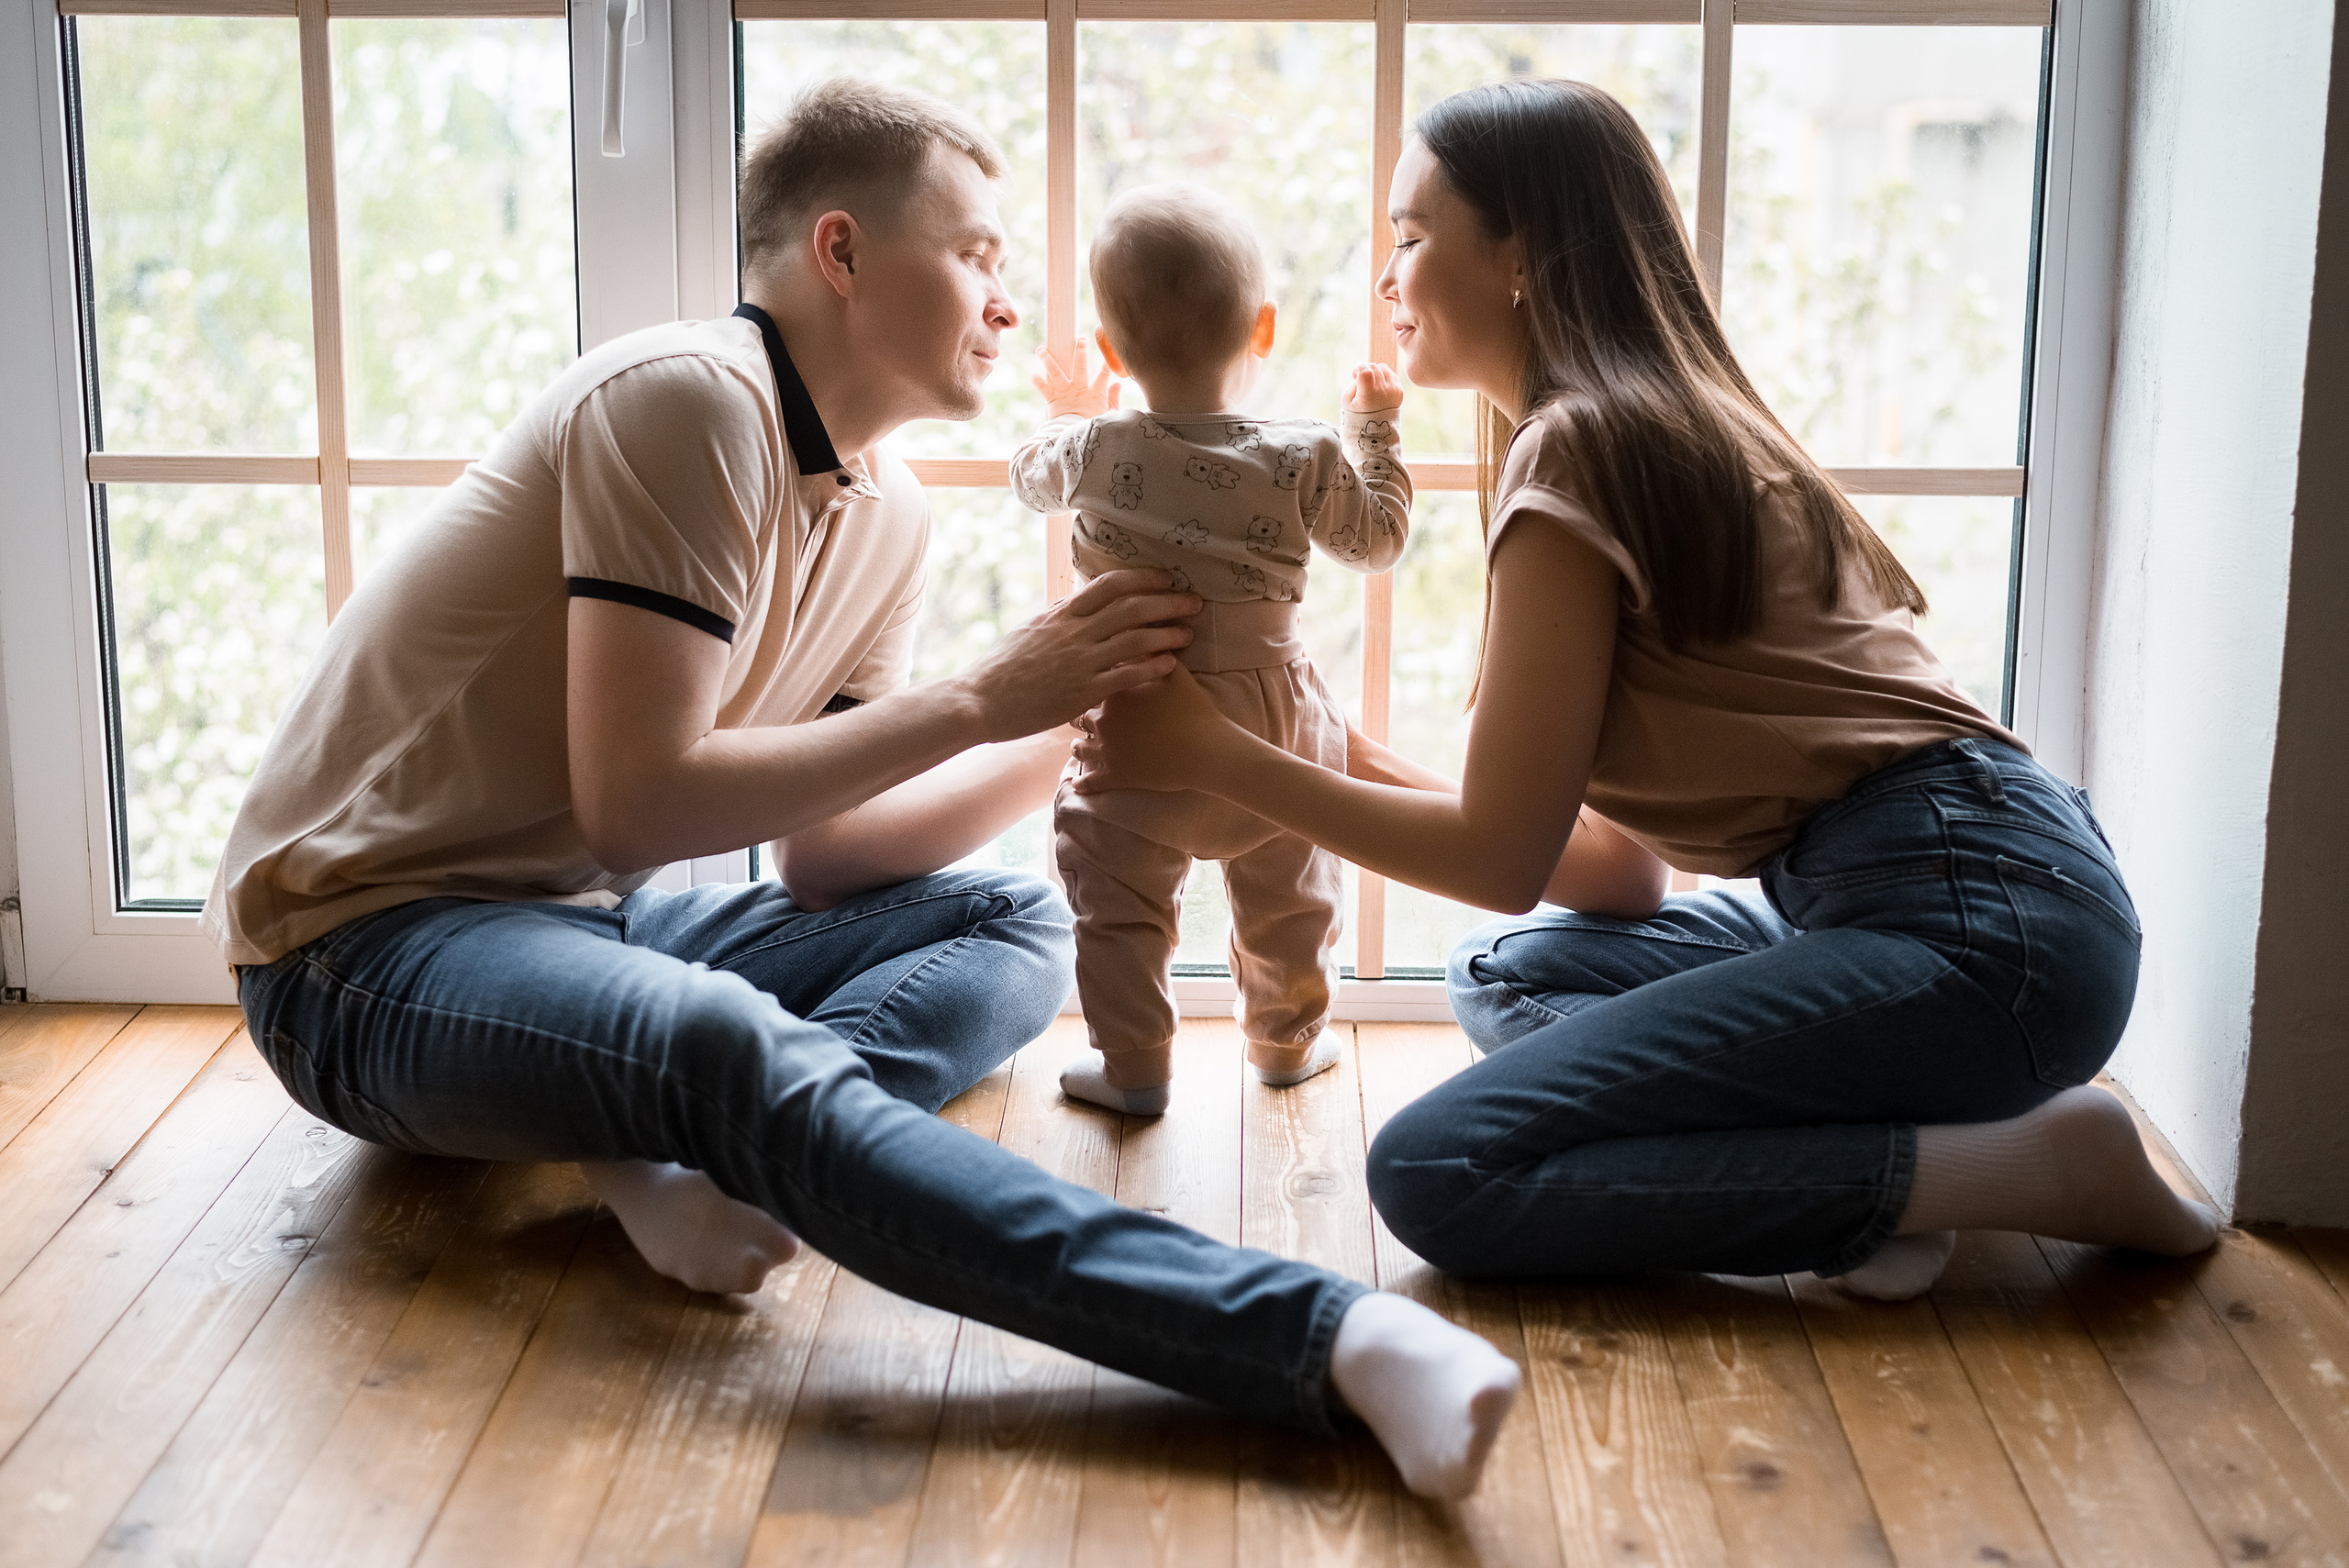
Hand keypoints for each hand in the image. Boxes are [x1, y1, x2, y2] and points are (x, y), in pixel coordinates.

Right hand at [954, 569, 1199, 742]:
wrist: (978, 702)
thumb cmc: (1000, 670)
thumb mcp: (1029, 632)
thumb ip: (1058, 618)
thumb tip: (1075, 603)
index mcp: (1060, 615)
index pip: (1109, 585)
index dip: (1143, 578)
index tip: (1166, 578)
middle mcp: (1073, 633)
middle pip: (1132, 607)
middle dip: (1168, 603)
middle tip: (1193, 603)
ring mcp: (1079, 662)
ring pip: (1135, 639)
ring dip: (1167, 634)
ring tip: (1189, 634)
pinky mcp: (1082, 691)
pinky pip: (1126, 675)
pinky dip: (1151, 667)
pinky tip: (1170, 667)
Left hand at [1032, 341, 1121, 419]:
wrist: (1078, 441)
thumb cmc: (1094, 427)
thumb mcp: (1109, 414)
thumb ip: (1113, 398)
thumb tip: (1118, 384)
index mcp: (1095, 393)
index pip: (1104, 374)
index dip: (1106, 363)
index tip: (1108, 351)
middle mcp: (1079, 389)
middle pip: (1080, 366)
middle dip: (1080, 351)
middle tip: (1080, 339)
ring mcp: (1065, 393)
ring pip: (1056, 372)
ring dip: (1048, 360)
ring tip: (1041, 349)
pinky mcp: (1053, 400)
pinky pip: (1044, 389)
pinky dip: (1038, 382)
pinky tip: (1033, 375)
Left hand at [1069, 664, 1236, 796]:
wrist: (1206, 749)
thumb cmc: (1194, 709)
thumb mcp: (1176, 673)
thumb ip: (1155, 653)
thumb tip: (1149, 630)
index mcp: (1113, 691)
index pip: (1089, 684)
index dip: (1090, 687)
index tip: (1089, 688)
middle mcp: (1102, 720)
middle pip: (1079, 715)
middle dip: (1081, 716)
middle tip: (1081, 717)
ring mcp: (1104, 750)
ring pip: (1078, 747)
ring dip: (1080, 746)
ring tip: (1080, 746)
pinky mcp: (1112, 777)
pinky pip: (1087, 782)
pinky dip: (1082, 783)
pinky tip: (1079, 784)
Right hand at [1345, 362, 1403, 412]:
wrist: (1374, 428)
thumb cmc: (1356, 413)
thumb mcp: (1346, 399)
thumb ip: (1354, 382)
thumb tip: (1364, 371)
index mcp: (1369, 394)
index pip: (1365, 370)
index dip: (1358, 368)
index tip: (1354, 375)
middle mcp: (1383, 391)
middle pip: (1374, 367)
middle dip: (1365, 370)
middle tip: (1361, 381)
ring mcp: (1393, 391)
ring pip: (1383, 368)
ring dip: (1375, 372)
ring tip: (1371, 384)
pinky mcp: (1400, 391)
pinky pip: (1391, 374)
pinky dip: (1384, 377)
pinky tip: (1379, 387)